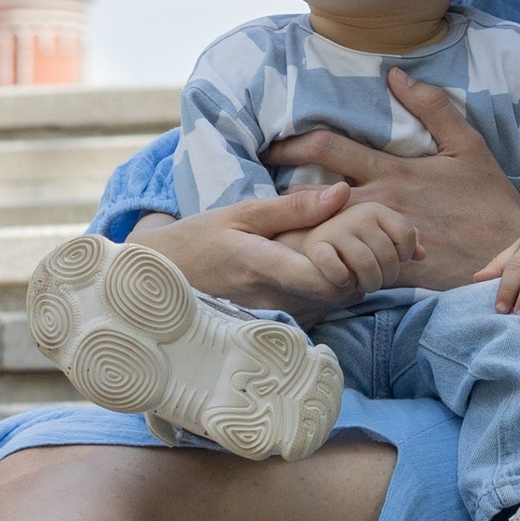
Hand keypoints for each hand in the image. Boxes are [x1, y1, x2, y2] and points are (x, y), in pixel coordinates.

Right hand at [138, 190, 385, 316]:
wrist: (162, 278)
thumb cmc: (200, 239)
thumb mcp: (241, 213)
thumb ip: (293, 207)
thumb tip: (343, 193)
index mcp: (262, 266)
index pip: (324, 277)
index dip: (350, 263)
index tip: (355, 242)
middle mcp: (269, 300)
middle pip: (334, 297)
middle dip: (354, 273)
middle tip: (357, 247)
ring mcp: (268, 319)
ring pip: (326, 309)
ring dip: (342, 285)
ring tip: (342, 259)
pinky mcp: (268, 327)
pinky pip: (310, 315)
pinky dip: (324, 296)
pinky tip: (320, 276)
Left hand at [262, 73, 519, 290]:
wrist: (508, 254)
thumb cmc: (489, 201)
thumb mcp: (467, 146)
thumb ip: (433, 107)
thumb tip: (396, 74)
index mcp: (392, 170)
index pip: (327, 147)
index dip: (290, 143)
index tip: (267, 145)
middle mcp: (379, 203)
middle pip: (310, 194)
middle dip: (276, 192)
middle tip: (250, 193)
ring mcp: (379, 240)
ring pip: (320, 234)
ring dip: (292, 232)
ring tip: (266, 231)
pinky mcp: (387, 272)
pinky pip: (343, 270)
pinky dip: (320, 268)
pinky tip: (300, 269)